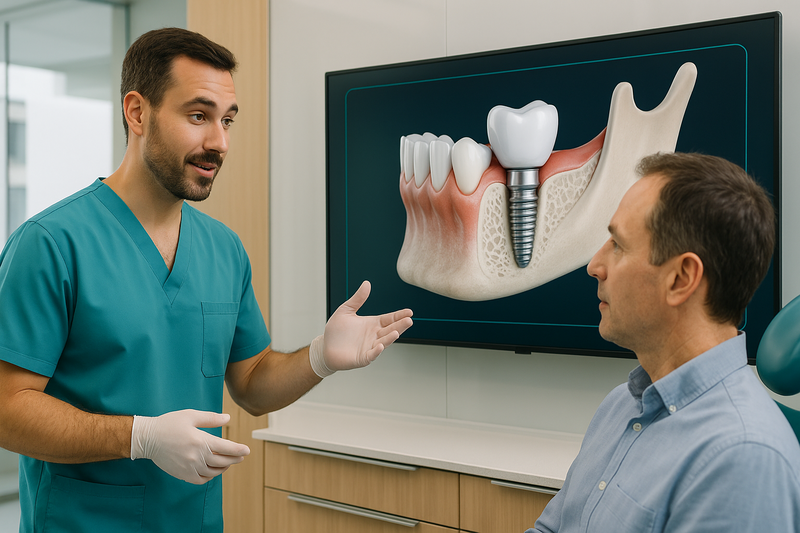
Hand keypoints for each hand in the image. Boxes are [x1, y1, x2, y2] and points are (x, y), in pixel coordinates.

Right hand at [130, 409, 249, 483]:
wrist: (148, 438)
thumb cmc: (169, 424)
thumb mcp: (191, 416)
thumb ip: (211, 418)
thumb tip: (227, 418)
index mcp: (201, 441)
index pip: (226, 448)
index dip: (239, 450)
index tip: (247, 450)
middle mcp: (197, 456)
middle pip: (222, 461)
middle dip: (234, 459)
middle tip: (241, 456)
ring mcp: (189, 467)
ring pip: (213, 472)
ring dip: (223, 468)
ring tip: (227, 462)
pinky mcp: (182, 474)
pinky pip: (201, 479)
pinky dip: (210, 476)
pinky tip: (212, 470)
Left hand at [310, 280, 412, 377]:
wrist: (325, 347)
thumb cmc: (336, 331)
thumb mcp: (346, 310)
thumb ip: (357, 299)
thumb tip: (366, 284)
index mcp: (372, 324)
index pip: (389, 319)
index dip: (399, 316)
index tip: (409, 312)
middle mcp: (374, 336)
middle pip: (390, 330)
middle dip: (400, 326)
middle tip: (409, 320)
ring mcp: (369, 347)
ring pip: (383, 342)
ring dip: (390, 338)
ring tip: (396, 332)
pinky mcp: (362, 358)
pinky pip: (372, 355)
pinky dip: (377, 351)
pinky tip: (380, 346)